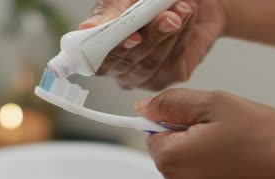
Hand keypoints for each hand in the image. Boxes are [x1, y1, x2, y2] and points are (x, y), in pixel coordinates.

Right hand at [80, 0, 226, 90]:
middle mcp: (120, 68)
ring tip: (182, 6)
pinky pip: (174, 59)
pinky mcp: (171, 75)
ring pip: (152, 62)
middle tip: (167, 14)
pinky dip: (183, 34)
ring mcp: (145, 76)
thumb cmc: (147, 1)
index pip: (99, 62)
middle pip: (129, 62)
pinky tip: (188, 14)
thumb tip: (86, 28)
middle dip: (150, 36)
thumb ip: (109, 13)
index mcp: (101, 51)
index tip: (134, 36)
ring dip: (170, 32)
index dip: (115, 51)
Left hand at [137, 89, 274, 178]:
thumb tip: (142, 107)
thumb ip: (172, 103)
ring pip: (192, 174)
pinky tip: (248, 171)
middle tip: (228, 134)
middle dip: (193, 143)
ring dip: (208, 162)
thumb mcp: (215, 103)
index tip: (203, 120)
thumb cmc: (265, 138)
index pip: (153, 135)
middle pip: (172, 157)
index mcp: (171, 160)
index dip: (177, 122)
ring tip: (242, 153)